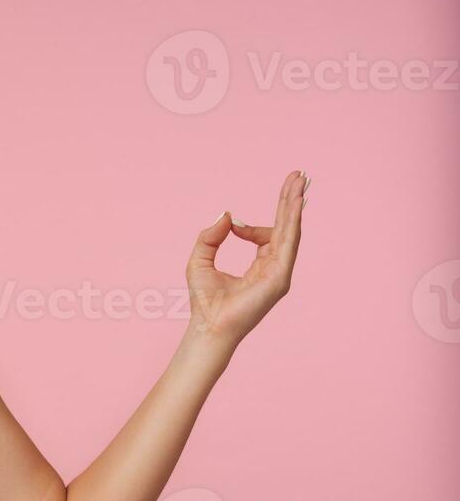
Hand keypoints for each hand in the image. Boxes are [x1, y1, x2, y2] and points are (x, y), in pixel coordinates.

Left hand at [186, 170, 307, 344]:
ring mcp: (280, 272)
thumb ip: (211, 236)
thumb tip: (227, 216)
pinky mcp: (280, 277)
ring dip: (294, 204)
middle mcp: (274, 267)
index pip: (267, 235)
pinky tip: (295, 202)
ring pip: (290, 230)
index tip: (232, 225)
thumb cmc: (204, 301)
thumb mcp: (200, 260)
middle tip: (298, 175)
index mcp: (260, 266)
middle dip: (291, 200)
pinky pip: (289, 242)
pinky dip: (292, 220)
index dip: (250, 226)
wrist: (208, 325)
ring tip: (300, 180)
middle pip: (286, 226)